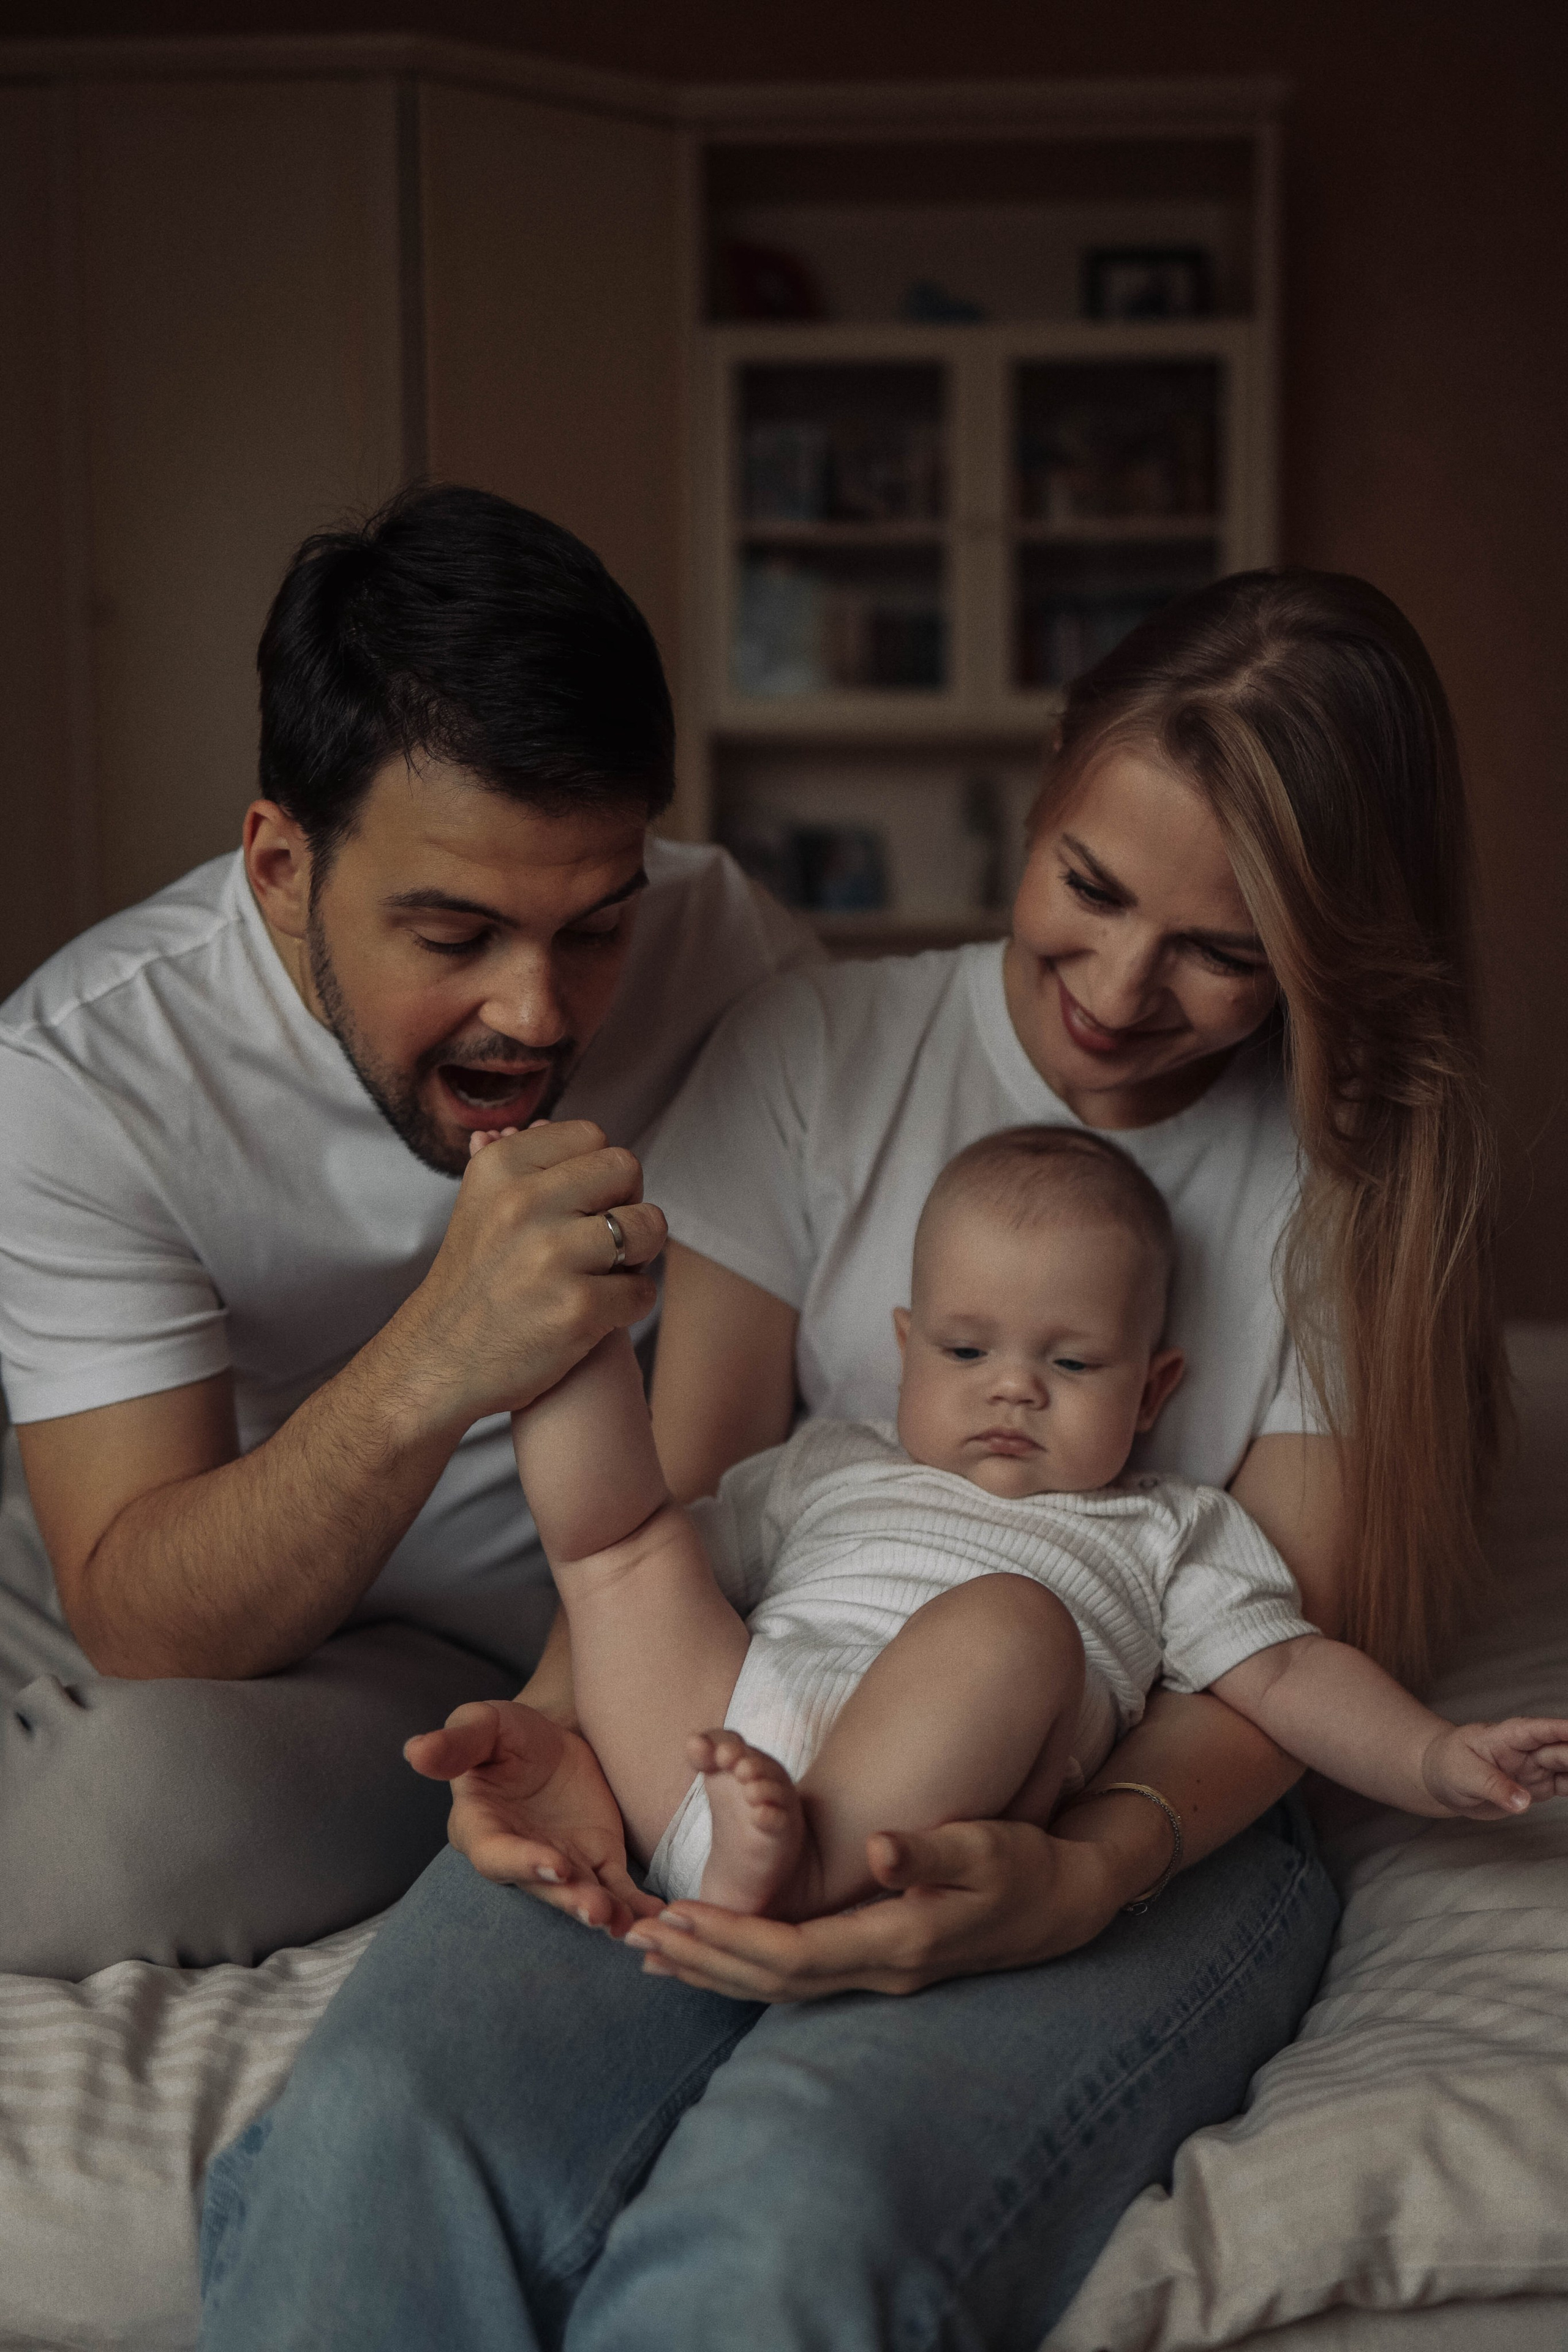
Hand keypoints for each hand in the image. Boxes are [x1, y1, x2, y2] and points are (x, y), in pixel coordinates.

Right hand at [386, 1120, 666, 1431]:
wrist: (435, 1363)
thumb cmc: (471, 1285)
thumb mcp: (478, 1206)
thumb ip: (517, 1164)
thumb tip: (548, 1124)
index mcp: (501, 1168)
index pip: (592, 1136)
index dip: (599, 1171)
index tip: (584, 1203)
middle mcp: (524, 1203)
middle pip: (627, 1171)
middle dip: (627, 1204)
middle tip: (604, 1238)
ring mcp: (552, 1257)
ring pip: (647, 1227)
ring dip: (639, 1254)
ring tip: (608, 1272)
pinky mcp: (577, 1310)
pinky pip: (643, 1290)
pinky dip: (629, 1304)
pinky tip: (597, 1312)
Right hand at [405, 1698, 661, 1937]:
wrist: (551, 1736)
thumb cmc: (503, 1734)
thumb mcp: (480, 1725)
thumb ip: (454, 1743)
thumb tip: (414, 1751)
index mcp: (481, 1826)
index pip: (496, 1854)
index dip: (523, 1862)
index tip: (556, 1865)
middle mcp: (520, 1854)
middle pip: (541, 1886)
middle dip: (569, 1900)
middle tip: (597, 1911)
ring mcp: (562, 1862)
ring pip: (580, 1894)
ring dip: (601, 1912)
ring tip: (625, 1924)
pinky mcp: (598, 1861)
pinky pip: (616, 1890)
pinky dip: (633, 1905)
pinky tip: (654, 1915)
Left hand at [622, 1818, 1127, 2001]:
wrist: (1060, 1904)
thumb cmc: (1020, 1865)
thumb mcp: (984, 1846)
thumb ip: (929, 1851)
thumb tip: (876, 1848)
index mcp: (896, 1940)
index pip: (792, 1953)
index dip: (731, 1939)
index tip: (676, 1919)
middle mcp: (879, 1969)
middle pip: (772, 1980)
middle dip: (704, 1961)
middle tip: (637, 1939)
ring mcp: (878, 1974)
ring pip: (779, 1986)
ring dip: (716, 1971)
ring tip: (655, 1956)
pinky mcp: (877, 1964)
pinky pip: (797, 1977)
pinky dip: (748, 1968)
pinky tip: (716, 1958)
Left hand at [1420, 1717, 1567, 1817]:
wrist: (1441, 1779)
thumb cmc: (1448, 1765)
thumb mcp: (1464, 1774)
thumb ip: (1494, 1786)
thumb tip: (1523, 1802)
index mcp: (1507, 1735)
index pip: (1540, 1730)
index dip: (1563, 1730)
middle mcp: (1527, 1749)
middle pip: (1562, 1750)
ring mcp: (1535, 1767)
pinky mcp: (1539, 1786)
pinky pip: (1567, 1785)